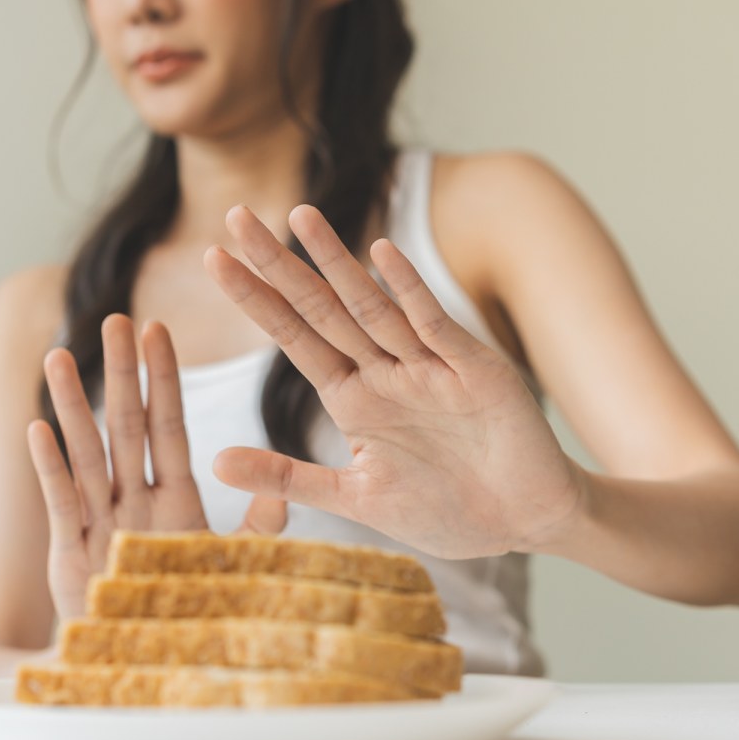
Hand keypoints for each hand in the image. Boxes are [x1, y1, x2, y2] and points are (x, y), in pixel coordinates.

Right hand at [27, 314, 285, 619]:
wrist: (147, 662)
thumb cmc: (186, 611)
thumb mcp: (230, 566)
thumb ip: (256, 528)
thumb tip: (280, 490)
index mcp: (174, 498)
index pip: (167, 425)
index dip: (162, 379)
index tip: (158, 331)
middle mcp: (134, 500)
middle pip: (126, 425)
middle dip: (121, 373)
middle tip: (116, 319)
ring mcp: (99, 522)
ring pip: (87, 452)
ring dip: (73, 405)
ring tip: (58, 355)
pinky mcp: (70, 551)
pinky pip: (61, 501)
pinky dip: (50, 467)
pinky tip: (38, 429)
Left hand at [203, 204, 585, 558]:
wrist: (525, 523)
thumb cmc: (446, 511)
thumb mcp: (354, 499)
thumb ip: (288, 478)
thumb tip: (214, 464)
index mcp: (353, 398)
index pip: (293, 337)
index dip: (255, 299)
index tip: (213, 260)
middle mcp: (384, 371)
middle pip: (321, 308)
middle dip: (279, 264)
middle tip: (235, 216)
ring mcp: (427, 366)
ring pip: (370, 305)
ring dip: (334, 262)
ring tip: (297, 216)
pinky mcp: (472, 371)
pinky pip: (433, 324)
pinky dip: (408, 290)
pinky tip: (379, 252)